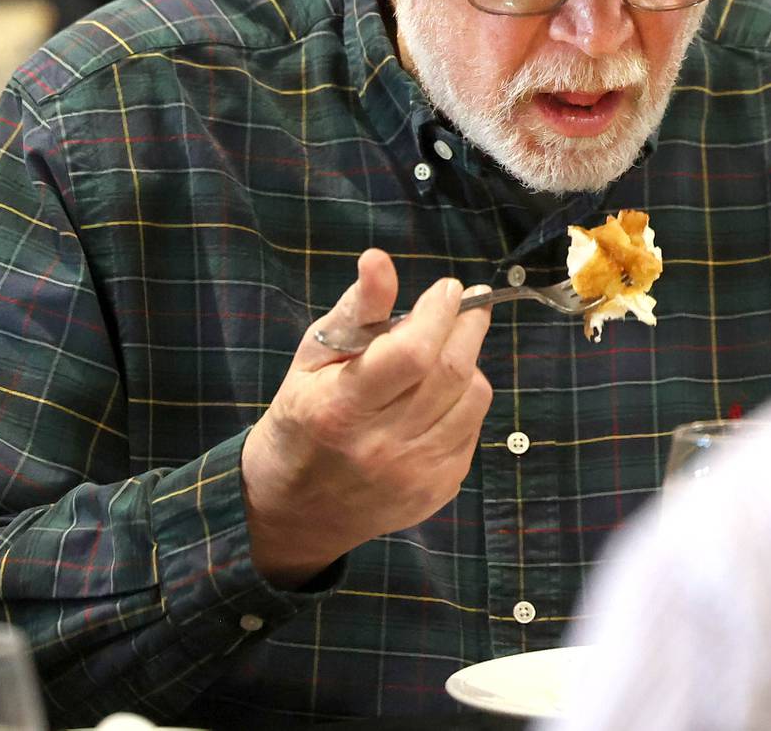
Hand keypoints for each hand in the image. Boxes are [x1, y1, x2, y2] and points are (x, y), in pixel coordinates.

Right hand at [241, 249, 493, 587]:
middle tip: (468, 304)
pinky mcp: (439, 490)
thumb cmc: (302, 419)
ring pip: (474, 398)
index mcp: (342, 409)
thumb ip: (357, 309)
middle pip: (452, 372)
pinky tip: (441, 395)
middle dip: (468, 326)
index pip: (413, 354)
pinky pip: (474, 429)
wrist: (297, 512)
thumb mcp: (314, 358)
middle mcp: (383, 447)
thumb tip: (379, 259)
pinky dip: (466, 401)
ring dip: (470, 362)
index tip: (449, 288)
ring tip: (448, 348)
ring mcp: (416, 474)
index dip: (439, 313)